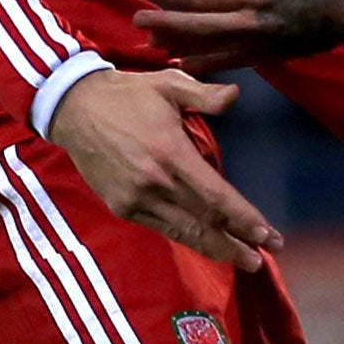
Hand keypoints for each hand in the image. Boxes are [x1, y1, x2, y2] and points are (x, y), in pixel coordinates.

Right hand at [46, 68, 281, 269]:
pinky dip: (187, 238)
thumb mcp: (169, 83)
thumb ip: (205, 94)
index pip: (216, 196)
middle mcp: (155, 184)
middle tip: (265, 256)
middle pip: (204, 223)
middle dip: (237, 242)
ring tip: (244, 259)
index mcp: (171, 154)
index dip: (244, 218)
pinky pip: (162, 227)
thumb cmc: (128, 94)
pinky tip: (207, 243)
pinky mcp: (122, 207)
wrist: (75, 109)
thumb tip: (235, 96)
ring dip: (216, 248)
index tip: (268, 234)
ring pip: (183, 232)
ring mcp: (135, 200)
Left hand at [137, 0, 343, 70]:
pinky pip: (234, 62)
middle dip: (165, 24)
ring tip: (153, 45)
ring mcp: (265, 44)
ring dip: (180, 47)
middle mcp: (256, 23)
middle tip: (137, 21)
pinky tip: (189, 64)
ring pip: (213, 50)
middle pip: (200, 27)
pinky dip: (208, 64)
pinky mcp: (274, 55)